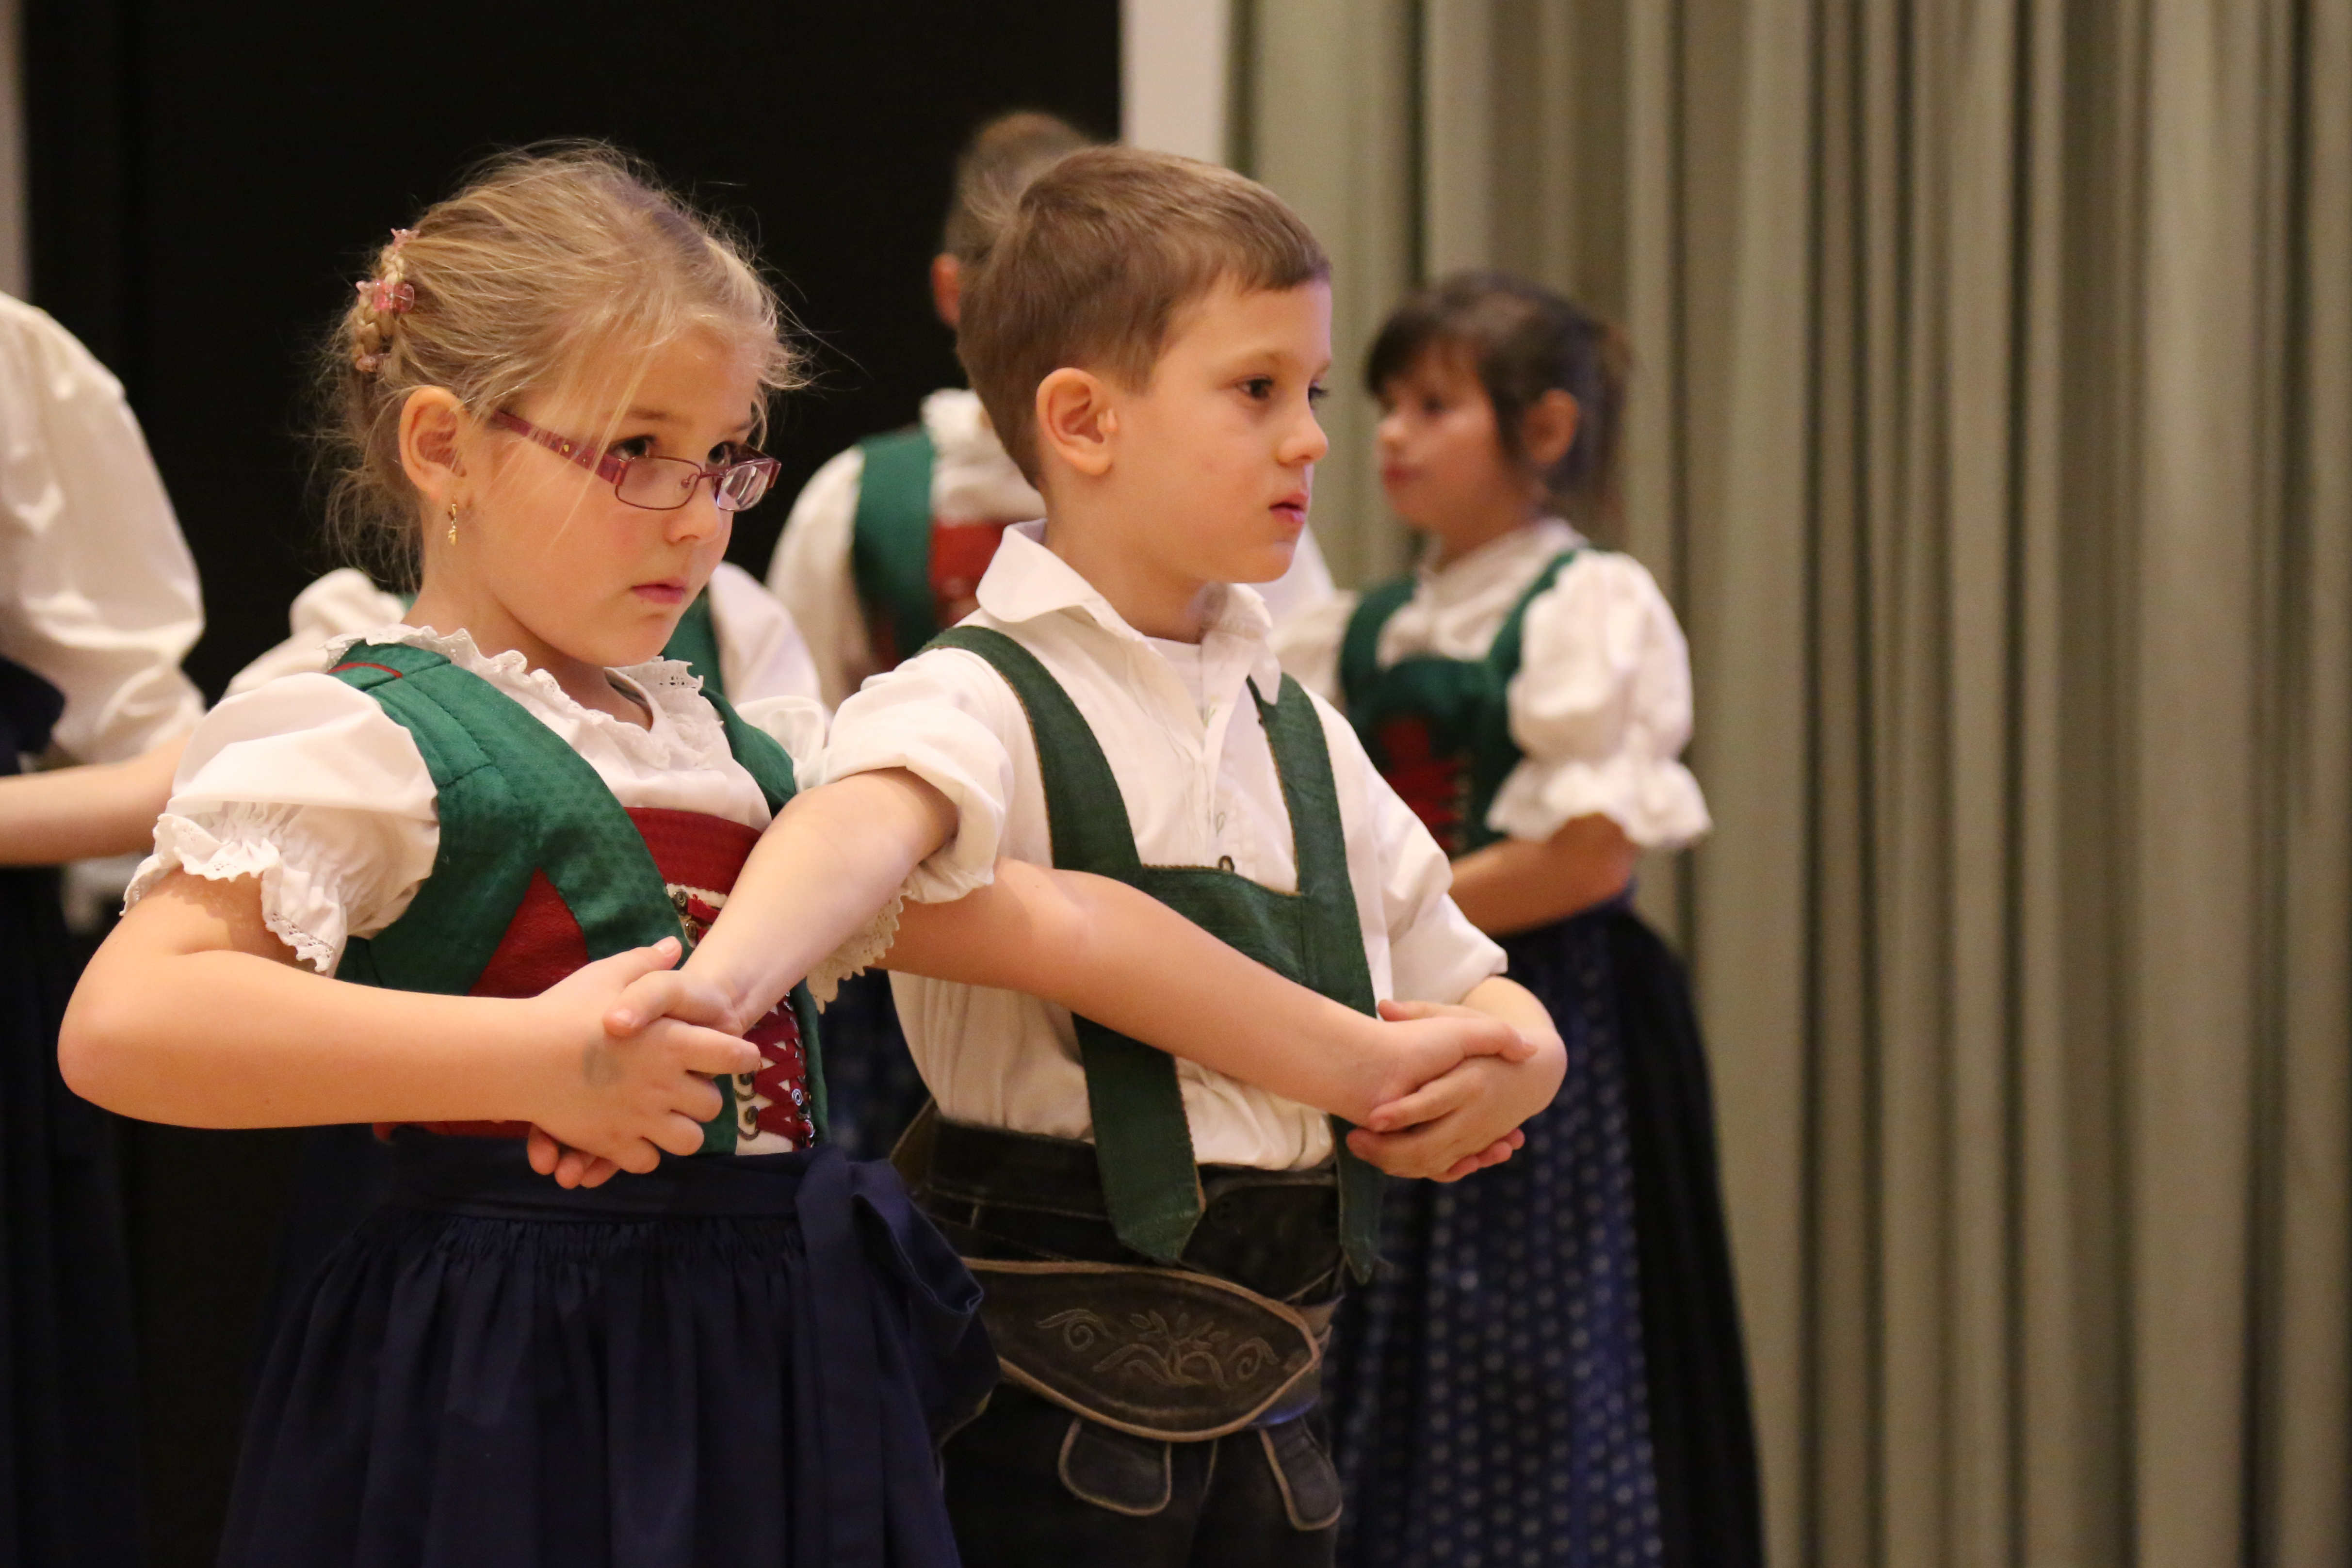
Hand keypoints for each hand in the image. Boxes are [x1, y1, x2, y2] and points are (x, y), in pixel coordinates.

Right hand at [518, 938, 761, 1179]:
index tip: (741, 1056)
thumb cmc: (562, 1011)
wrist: (514, 1056)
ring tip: (665, 1116)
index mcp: (673, 1042)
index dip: (741, 1056)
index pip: (733, 1056)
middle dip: (703, 1097)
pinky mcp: (613, 1143)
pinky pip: (647, 1160)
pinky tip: (633, 1134)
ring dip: (680, 1130)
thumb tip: (673, 946)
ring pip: (688, 1140)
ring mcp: (640, 1117)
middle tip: (686, 1087)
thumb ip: (646, 964)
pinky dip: (643, 1152)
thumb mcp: (606, 975)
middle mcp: (664, 1084)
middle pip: (712, 1104)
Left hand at [1348, 1015, 1565, 1180]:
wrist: (1533, 1072)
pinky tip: (1389, 1162)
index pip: (1433, 1102)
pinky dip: (1417, 1171)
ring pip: (1432, 1162)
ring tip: (1361, 1149)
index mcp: (1470, 1081)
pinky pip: (1445, 1169)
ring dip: (1395, 1163)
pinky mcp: (1473, 1149)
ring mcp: (1474, 1137)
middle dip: (1387, 1149)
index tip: (1372, 1118)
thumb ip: (1424, 1012)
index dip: (1402, 1113)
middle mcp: (1473, 1115)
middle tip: (1352, 1141)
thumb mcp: (1462, 1020)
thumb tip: (1384, 1005)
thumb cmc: (1487, 1039)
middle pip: (1429, 1145)